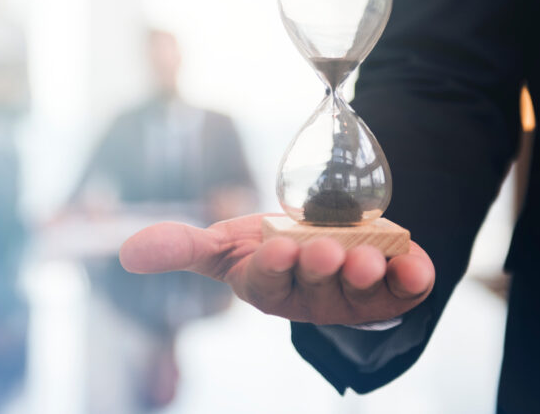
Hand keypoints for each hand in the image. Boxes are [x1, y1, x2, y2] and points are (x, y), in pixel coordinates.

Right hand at [120, 213, 433, 325]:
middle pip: (317, 286)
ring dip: (366, 273)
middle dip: (320, 267)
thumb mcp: (224, 245)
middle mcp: (313, 297)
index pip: (269, 280)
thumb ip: (181, 247)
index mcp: (269, 288)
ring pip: (362, 291)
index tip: (279, 245)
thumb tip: (125, 254)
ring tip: (366, 255)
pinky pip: (408, 289)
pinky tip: (415, 261)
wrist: (327, 242)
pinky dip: (414, 276)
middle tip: (324, 249)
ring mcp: (355, 295)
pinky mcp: (393, 290)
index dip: (276, 265)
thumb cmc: (269, 248)